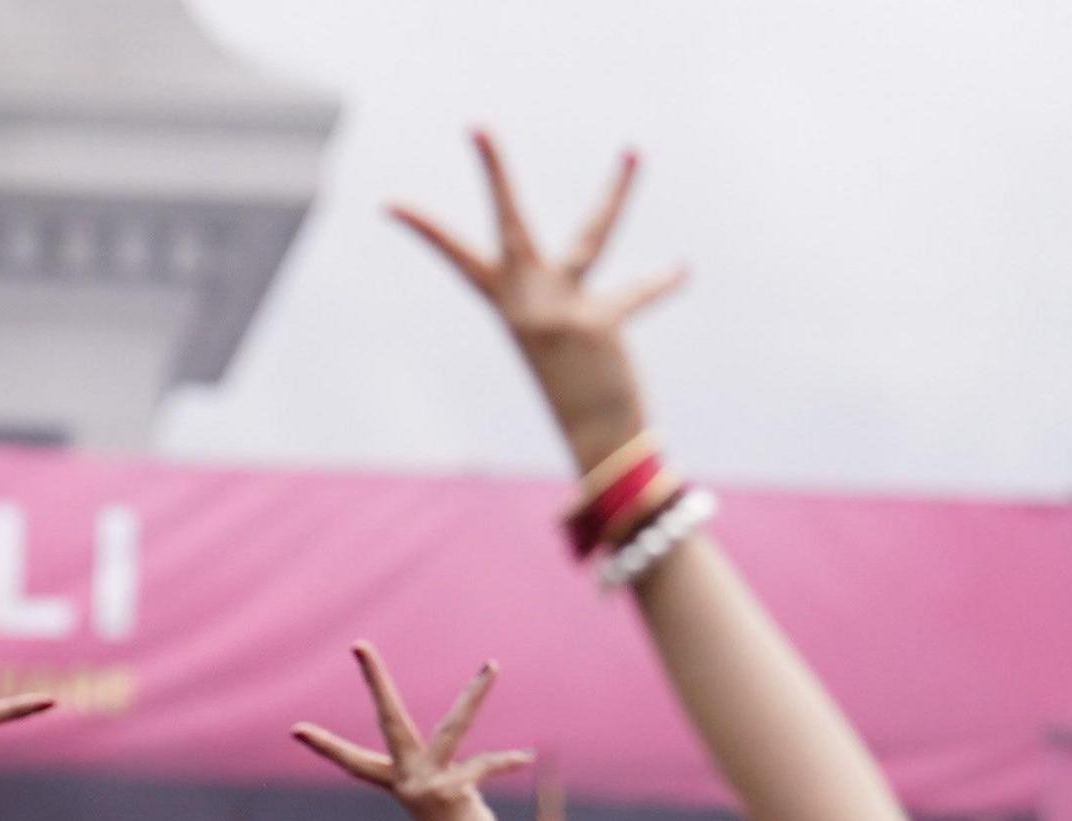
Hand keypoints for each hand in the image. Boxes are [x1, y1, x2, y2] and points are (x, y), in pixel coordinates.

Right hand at [292, 645, 525, 820]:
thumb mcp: (452, 809)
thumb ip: (449, 782)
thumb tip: (472, 768)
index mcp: (401, 787)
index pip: (356, 763)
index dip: (325, 747)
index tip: (295, 730)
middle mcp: (408, 783)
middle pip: (389, 721)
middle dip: (375, 680)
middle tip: (359, 645)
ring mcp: (428, 786)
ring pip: (454, 727)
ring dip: (476, 694)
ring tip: (493, 665)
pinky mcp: (451, 792)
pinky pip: (485, 766)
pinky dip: (508, 762)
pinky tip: (527, 758)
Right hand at [389, 134, 686, 465]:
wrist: (596, 443)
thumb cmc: (580, 396)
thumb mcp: (560, 344)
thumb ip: (568, 306)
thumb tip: (582, 289)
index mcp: (511, 308)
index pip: (459, 260)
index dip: (424, 231)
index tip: (390, 203)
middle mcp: (527, 303)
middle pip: (509, 226)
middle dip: (495, 173)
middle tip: (478, 126)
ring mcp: (560, 309)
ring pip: (592, 237)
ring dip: (618, 193)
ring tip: (635, 150)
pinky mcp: (595, 322)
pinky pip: (637, 292)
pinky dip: (661, 283)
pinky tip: (682, 271)